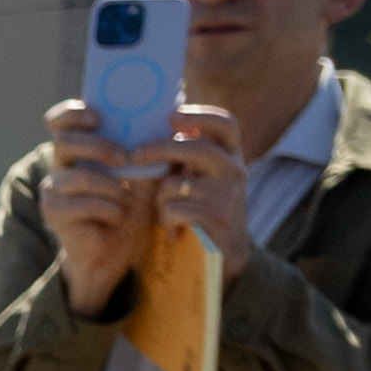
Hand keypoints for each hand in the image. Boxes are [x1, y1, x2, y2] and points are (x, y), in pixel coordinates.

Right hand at [32, 104, 155, 309]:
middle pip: (65, 142)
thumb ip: (149, 148)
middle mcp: (60, 166)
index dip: (73, 113)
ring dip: (111, 187)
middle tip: (124, 159)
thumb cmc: (132, 207)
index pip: (60, 121)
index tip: (98, 117)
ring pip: (78, 176)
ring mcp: (53, 189)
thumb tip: (175, 112)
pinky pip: (83, 203)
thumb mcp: (145, 173)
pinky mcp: (53, 212)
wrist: (117, 250)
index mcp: (79, 150)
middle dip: (98, 147)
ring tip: (127, 199)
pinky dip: (109, 209)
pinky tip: (116, 217)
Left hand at [149, 100, 259, 281]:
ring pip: (178, 184)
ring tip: (164, 210)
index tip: (171, 116)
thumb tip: (151, 124)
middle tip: (135, 154)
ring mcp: (229, 195)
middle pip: (198, 149)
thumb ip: (182, 154)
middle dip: (162, 149)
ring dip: (160, 197)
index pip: (226, 124)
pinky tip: (173, 228)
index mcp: (230, 156)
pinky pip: (177, 209)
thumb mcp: (195, 176)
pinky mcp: (218, 220)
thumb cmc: (198, 208)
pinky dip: (166, 218)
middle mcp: (235, 171)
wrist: (221, 254)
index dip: (200, 115)